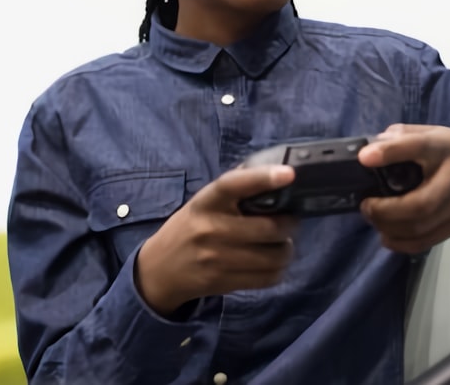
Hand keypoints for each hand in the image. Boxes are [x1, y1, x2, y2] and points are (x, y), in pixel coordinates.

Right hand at [135, 165, 297, 316]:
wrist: (160, 268)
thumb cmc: (192, 226)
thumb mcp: (205, 201)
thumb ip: (236, 186)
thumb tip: (276, 168)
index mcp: (207, 201)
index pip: (233, 185)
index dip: (262, 178)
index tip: (289, 174)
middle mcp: (210, 228)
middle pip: (269, 228)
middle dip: (289, 224)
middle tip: (289, 221)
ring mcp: (216, 258)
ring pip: (274, 256)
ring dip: (287, 249)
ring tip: (281, 244)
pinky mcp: (223, 282)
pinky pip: (268, 278)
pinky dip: (278, 270)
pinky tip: (271, 262)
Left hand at [358, 124, 449, 253]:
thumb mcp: (435, 134)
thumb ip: (403, 137)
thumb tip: (371, 150)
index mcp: (444, 149)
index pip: (419, 146)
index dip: (391, 151)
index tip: (364, 158)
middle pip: (418, 204)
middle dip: (384, 210)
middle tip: (366, 204)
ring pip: (419, 229)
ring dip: (389, 227)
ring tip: (374, 217)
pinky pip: (425, 242)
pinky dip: (401, 243)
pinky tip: (387, 234)